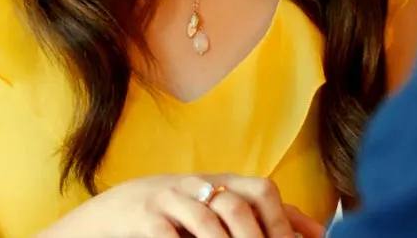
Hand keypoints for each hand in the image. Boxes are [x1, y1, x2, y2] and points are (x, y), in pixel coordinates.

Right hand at [37, 174, 327, 237]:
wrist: (100, 220)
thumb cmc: (162, 220)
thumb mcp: (207, 211)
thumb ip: (255, 215)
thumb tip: (316, 230)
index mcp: (212, 183)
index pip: (259, 189)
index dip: (281, 219)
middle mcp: (192, 186)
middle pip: (237, 203)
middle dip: (257, 236)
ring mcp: (164, 200)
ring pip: (206, 222)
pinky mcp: (141, 218)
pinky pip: (168, 236)